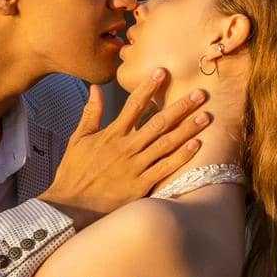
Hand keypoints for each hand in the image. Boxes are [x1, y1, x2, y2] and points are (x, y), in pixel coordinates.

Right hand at [40, 72, 211, 229]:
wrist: (70, 205)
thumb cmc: (73, 172)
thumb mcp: (78, 139)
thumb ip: (90, 114)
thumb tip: (95, 88)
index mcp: (111, 135)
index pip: (133, 105)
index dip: (148, 88)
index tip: (162, 72)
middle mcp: (126, 148)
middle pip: (158, 123)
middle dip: (180, 107)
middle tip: (199, 93)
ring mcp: (134, 168)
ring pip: (166, 144)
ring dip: (187, 129)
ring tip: (206, 116)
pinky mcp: (140, 186)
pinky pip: (165, 169)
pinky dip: (181, 157)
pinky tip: (196, 145)